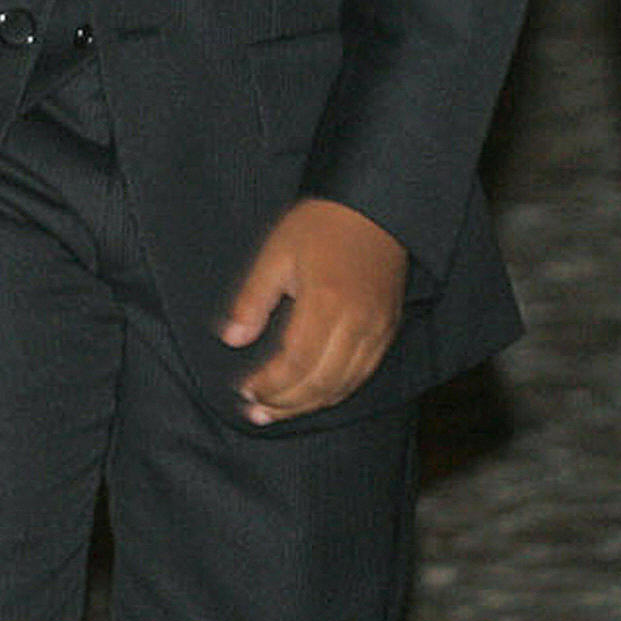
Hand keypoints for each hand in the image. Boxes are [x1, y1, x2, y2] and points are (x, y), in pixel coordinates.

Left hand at [220, 196, 406, 424]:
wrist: (376, 207)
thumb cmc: (322, 225)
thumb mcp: (276, 253)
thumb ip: (253, 299)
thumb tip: (232, 339)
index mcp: (326, 302)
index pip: (296, 361)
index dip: (270, 383)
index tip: (245, 390)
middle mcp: (357, 322)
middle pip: (320, 382)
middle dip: (285, 403)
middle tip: (256, 411)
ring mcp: (377, 329)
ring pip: (343, 385)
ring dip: (308, 405)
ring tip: (277, 412)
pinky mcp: (388, 330)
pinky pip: (363, 375)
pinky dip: (336, 392)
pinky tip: (313, 396)